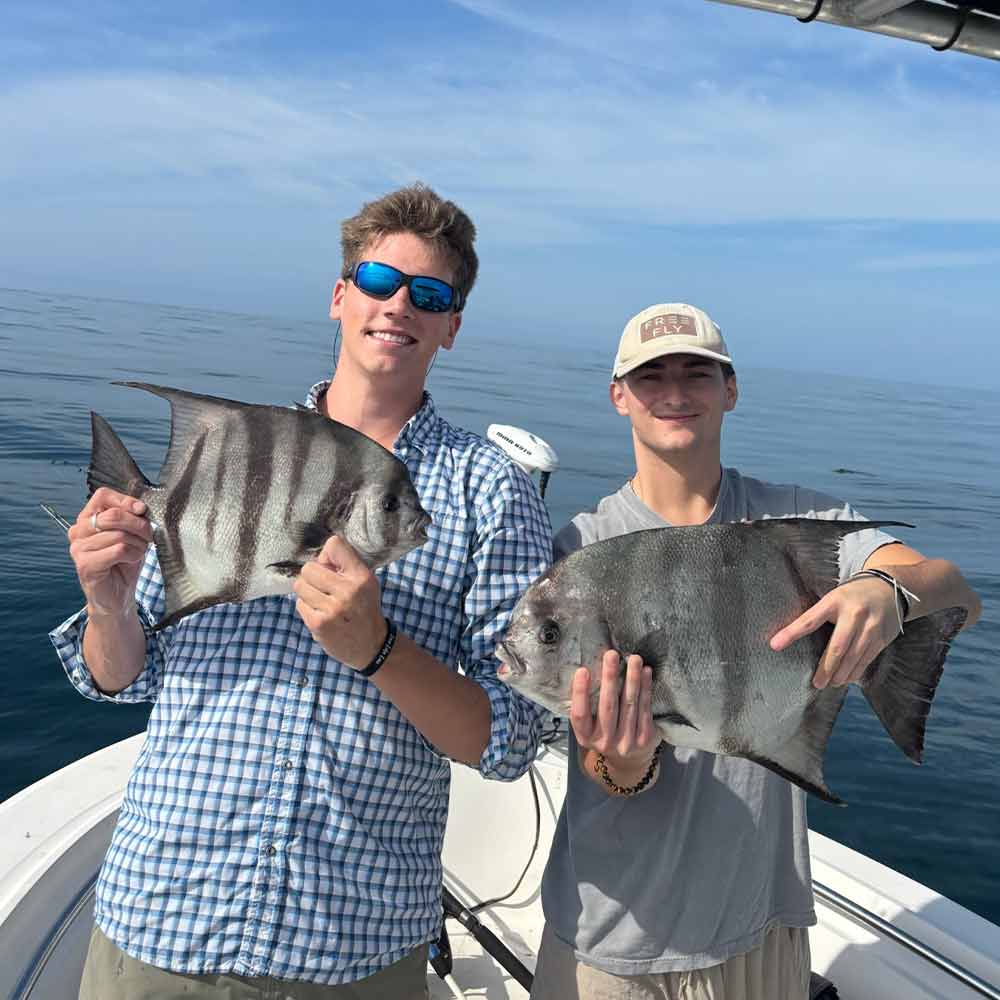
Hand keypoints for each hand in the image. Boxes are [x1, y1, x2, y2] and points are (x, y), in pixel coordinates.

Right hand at [68, 488, 151, 617]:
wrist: (118, 595)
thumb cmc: (125, 562)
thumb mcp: (132, 534)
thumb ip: (132, 518)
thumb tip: (140, 507)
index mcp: (87, 518)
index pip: (102, 495)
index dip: (125, 500)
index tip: (142, 510)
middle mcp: (78, 531)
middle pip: (113, 515)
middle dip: (139, 525)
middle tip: (148, 536)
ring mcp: (78, 548)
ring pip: (119, 534)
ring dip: (138, 543)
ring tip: (139, 551)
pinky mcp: (85, 564)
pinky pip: (118, 550)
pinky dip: (133, 554)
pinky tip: (132, 560)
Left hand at [293, 535, 387, 668]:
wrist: (371, 645)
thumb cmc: (364, 608)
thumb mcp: (366, 582)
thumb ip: (345, 565)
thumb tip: (318, 555)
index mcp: (361, 576)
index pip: (334, 545)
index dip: (326, 554)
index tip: (331, 567)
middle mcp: (347, 590)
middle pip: (309, 567)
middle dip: (312, 576)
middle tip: (323, 586)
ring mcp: (332, 608)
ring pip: (300, 585)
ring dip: (307, 592)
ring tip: (321, 600)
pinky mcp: (318, 624)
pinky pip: (299, 604)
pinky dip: (307, 607)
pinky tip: (320, 613)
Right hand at [570, 651, 656, 781]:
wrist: (627, 762)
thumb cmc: (604, 733)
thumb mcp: (589, 726)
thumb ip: (586, 706)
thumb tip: (587, 668)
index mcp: (585, 737)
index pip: (580, 715)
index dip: (580, 693)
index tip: (583, 670)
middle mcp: (604, 742)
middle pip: (607, 707)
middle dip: (610, 678)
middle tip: (611, 655)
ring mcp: (626, 742)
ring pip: (629, 705)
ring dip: (632, 679)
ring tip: (633, 658)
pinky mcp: (644, 738)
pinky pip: (645, 708)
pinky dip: (646, 688)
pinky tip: (645, 672)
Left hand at [770, 576, 901, 688]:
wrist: (889, 588)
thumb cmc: (852, 596)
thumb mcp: (833, 598)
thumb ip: (817, 614)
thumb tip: (790, 636)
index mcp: (834, 601)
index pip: (809, 620)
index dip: (791, 633)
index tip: (774, 645)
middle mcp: (854, 614)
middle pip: (837, 646)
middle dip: (826, 667)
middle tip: (816, 683)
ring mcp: (870, 626)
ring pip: (854, 656)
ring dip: (841, 673)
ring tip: (830, 683)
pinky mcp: (882, 637)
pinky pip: (867, 659)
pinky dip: (856, 671)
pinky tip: (847, 678)